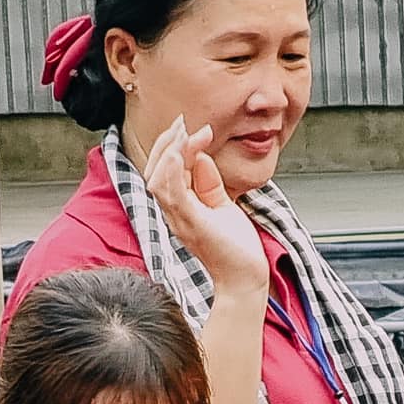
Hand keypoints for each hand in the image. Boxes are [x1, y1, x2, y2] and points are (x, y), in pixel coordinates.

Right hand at [142, 116, 267, 295]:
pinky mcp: (191, 224)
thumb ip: (209, 182)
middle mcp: (174, 212)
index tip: (200, 131)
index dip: (180, 146)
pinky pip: (171, 193)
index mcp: (180, 206)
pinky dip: (173, 171)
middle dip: (169, 143)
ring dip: (170, 152)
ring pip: (159, 179)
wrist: (246, 279)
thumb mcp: (223, 205)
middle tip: (184, 125)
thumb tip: (202, 156)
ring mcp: (180, 219)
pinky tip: (180, 155)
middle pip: (158, 170)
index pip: (170, 169)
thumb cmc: (236, 249)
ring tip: (183, 135)